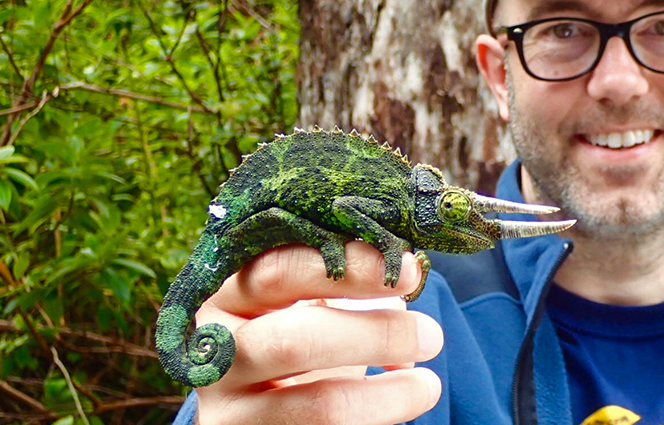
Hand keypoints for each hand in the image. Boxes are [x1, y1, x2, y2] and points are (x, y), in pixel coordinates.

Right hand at [190, 242, 443, 424]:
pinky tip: (399, 404)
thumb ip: (344, 281)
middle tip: (431, 335)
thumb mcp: (307, 302)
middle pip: (295, 341)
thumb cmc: (297, 337)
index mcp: (226, 296)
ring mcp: (232, 411)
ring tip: (429, 384)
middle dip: (375, 335)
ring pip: (321, 406)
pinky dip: (377, 419)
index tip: (411, 271)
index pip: (280, 272)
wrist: (260, 409)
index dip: (350, 268)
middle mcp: (217, 354)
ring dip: (389, 395)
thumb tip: (407, 271)